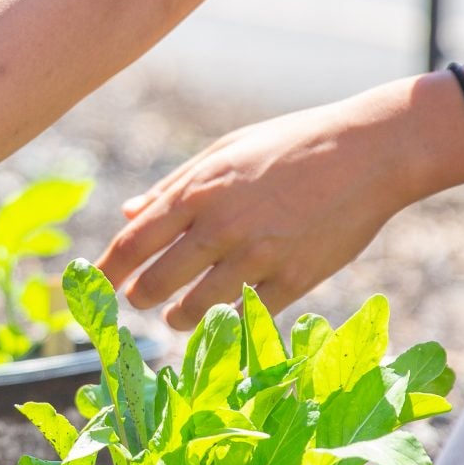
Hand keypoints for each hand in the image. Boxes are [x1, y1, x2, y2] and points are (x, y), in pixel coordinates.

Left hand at [97, 77, 463, 328]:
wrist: (369, 152)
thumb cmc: (292, 145)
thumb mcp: (226, 150)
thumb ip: (173, 185)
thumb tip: (127, 214)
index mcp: (199, 191)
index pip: (133, 245)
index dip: (106, 273)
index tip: (94, 288)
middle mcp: (221, 227)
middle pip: (155, 284)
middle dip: (139, 298)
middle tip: (139, 301)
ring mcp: (258, 257)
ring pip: (195, 309)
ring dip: (178, 317)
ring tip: (176, 314)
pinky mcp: (293, 280)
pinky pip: (246, 316)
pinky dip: (228, 319)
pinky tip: (224, 314)